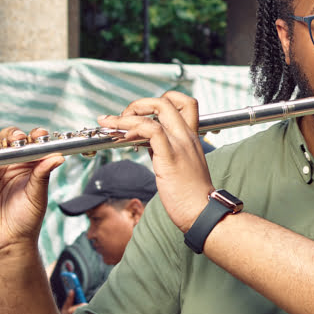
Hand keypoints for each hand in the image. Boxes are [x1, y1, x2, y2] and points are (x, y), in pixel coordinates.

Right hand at [0, 127, 65, 257]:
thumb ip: (43, 174)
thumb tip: (57, 156)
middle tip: (17, 138)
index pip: (26, 143)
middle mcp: (4, 166)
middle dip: (10, 135)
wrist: (8, 244)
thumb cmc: (26, 221)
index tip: (39, 135)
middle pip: (4, 140)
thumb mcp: (37, 196)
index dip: (32, 136)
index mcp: (23, 166)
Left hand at [96, 92, 213, 229]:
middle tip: (122, 120)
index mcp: (190, 137)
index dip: (158, 102)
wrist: (202, 213)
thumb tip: (147, 142)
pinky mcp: (170, 156)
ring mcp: (180, 144)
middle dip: (138, 105)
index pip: (182, 103)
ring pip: (157, 109)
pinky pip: (151, 129)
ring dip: (129, 114)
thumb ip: (164, 149)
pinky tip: (123, 138)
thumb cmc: (190, 195)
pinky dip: (133, 128)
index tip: (139, 116)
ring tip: (112, 124)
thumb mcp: (178, 165)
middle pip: (167, 100)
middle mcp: (186, 136)